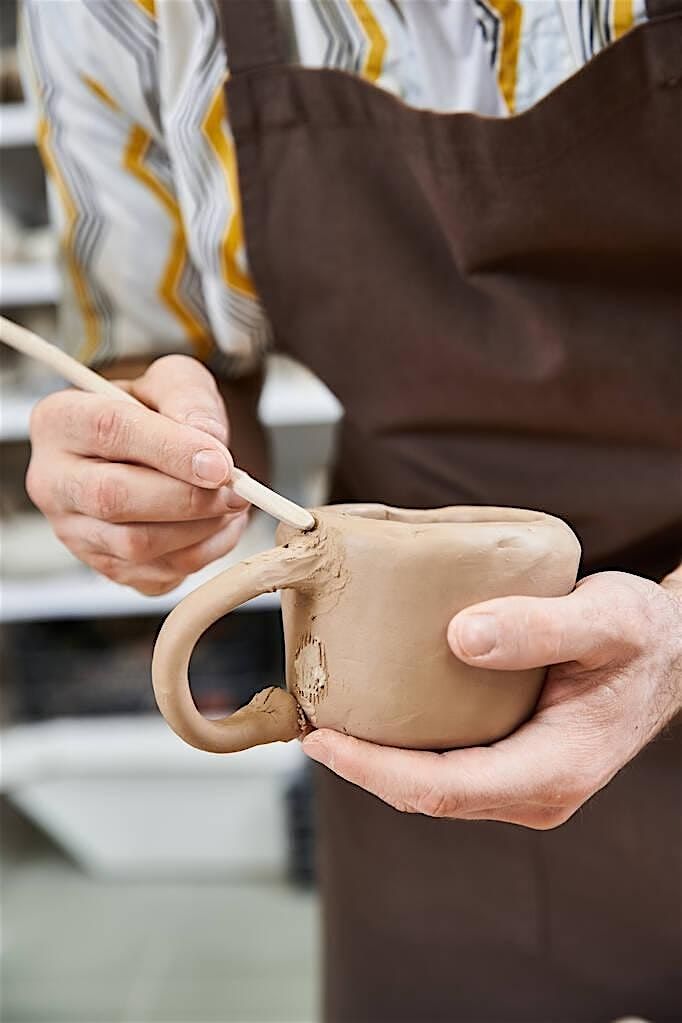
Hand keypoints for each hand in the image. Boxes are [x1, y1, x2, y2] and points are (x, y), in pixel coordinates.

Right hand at [27, 355, 249, 594]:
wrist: (155, 448)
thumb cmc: (157, 411)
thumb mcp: (175, 380)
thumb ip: (190, 400)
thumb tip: (209, 445)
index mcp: (60, 420)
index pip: (109, 431)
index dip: (170, 449)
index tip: (219, 463)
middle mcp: (53, 480)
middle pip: (113, 498)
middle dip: (187, 498)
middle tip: (235, 490)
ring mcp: (73, 531)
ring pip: (134, 545)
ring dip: (199, 529)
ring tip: (230, 503)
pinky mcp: (104, 566)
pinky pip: (155, 574)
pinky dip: (201, 553)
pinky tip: (217, 525)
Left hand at [302, 571, 681, 827]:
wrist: (671, 652)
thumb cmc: (642, 635)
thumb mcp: (606, 618)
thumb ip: (540, 626)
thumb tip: (462, 637)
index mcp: (554, 768)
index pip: (441, 789)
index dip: (372, 769)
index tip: (319, 737)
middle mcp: (536, 790)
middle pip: (427, 795)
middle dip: (362, 767)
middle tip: (306, 720)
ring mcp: (526, 782)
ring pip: (434, 786)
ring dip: (379, 760)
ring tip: (328, 716)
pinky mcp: (517, 762)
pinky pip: (449, 767)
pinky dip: (406, 747)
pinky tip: (381, 712)